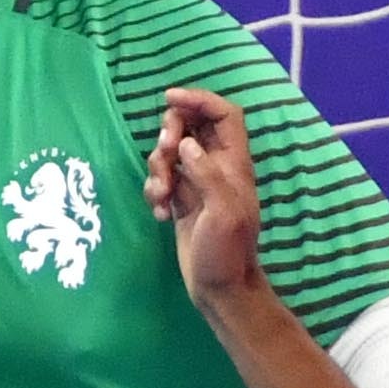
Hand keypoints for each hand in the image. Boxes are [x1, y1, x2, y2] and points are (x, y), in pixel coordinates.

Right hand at [145, 86, 265, 307]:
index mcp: (234, 163)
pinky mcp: (180, 201)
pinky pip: (161, 180)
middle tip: (164, 154)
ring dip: (157, 168)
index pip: (224, 113)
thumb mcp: (222, 211)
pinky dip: (154, 192)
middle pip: (190, 125)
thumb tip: (185, 143)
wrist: (219, 289)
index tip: (170, 98)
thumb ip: (206, 173)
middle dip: (169, 133)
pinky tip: (160, 215)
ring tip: (162, 197)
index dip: (200, 98)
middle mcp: (216, 167)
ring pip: (170, 152)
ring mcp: (196, 183)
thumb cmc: (227, 252)